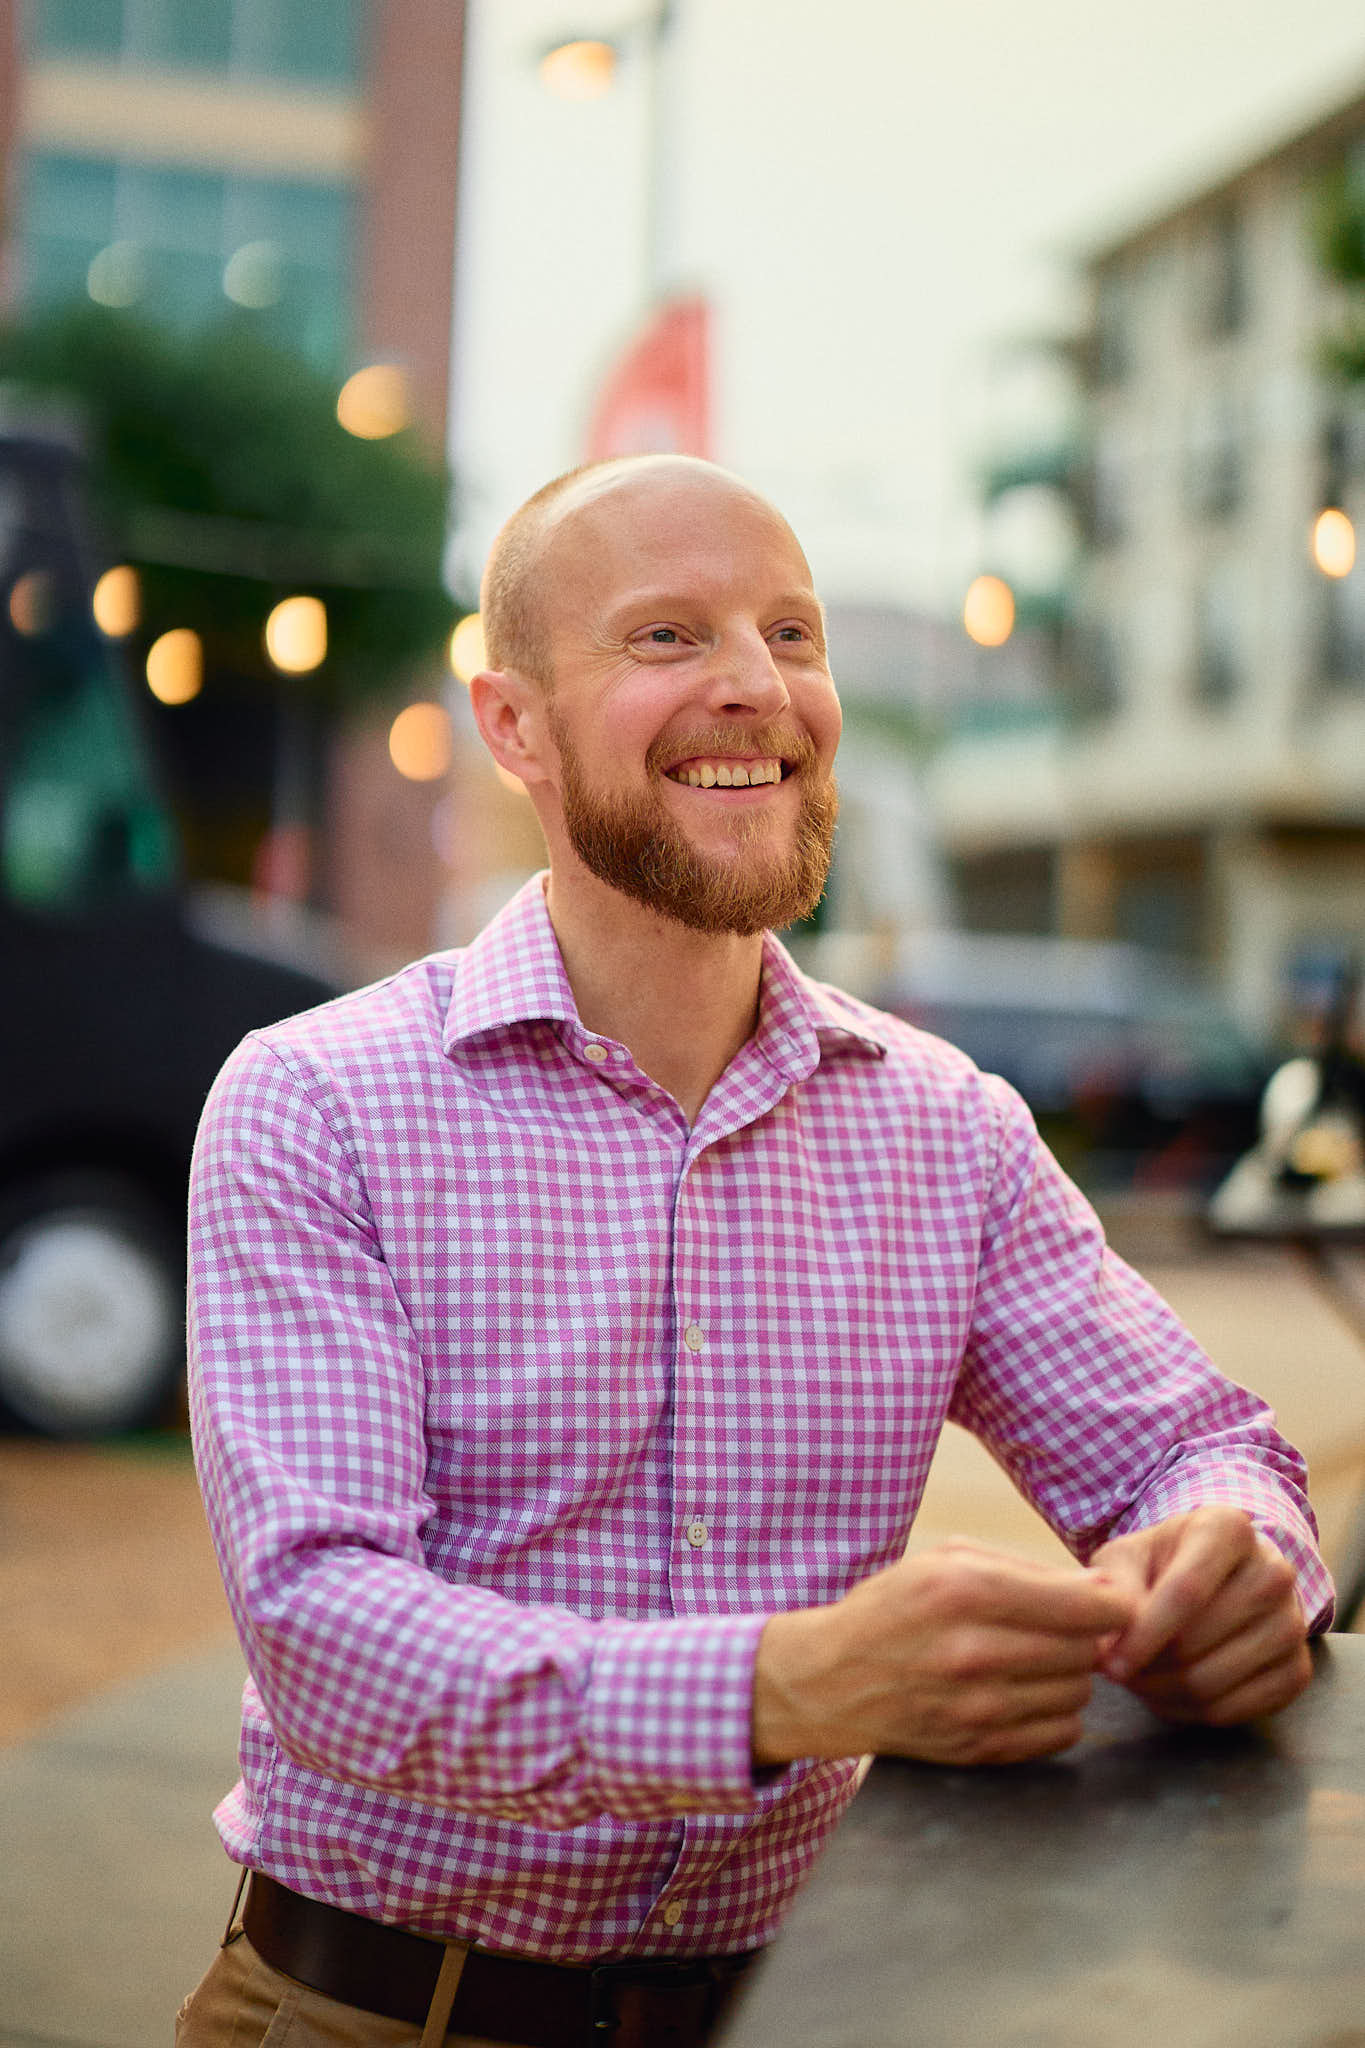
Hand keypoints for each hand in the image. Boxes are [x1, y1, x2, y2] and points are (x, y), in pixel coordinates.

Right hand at [752, 1540, 1135, 1768]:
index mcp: (966, 1591)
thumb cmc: (895, 1607)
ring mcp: (976, 1708)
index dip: (1114, 1605)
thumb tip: (1101, 1590)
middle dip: (1086, 1637)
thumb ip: (1026, 1570)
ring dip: (1069, 1676)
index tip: (1111, 1603)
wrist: (832, 1680)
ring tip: (1035, 1659)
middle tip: (1061, 1628)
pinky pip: (1060, 1734)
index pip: (1085, 1607)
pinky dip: (1056, 1712)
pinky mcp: (979, 1749)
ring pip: (1077, 1693)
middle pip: (1085, 1651)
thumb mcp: (946, 1560)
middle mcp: (974, 1652)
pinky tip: (1026, 1692)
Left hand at [1091, 1506, 1312, 1725]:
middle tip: (1119, 1671)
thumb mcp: (1128, 1558)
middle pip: (1196, 1642)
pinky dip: (1193, 1713)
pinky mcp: (1298, 1668)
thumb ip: (1116, 1589)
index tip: (1111, 1665)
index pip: (1187, 1590)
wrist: (1215, 1578)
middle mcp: (1273, 1571)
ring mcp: (1293, 1623)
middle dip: (1147, 1667)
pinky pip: (1237, 1710)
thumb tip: (1110, 1640)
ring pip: (1214, 1682)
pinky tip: (1170, 1696)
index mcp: (1228, 1529)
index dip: (1144, 1634)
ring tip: (1140, 1681)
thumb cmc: (1162, 1564)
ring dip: (1164, 1693)